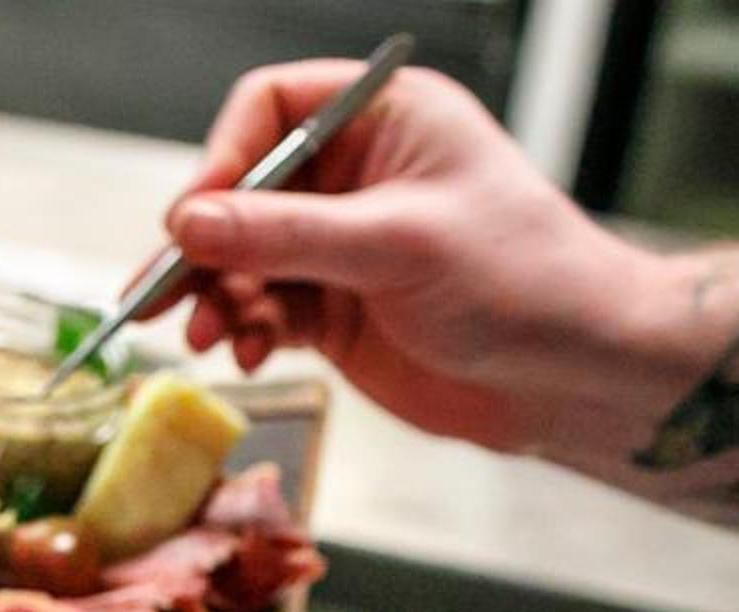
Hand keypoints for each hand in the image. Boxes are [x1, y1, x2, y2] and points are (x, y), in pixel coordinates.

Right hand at [141, 62, 653, 454]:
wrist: (573, 376)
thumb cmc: (525, 281)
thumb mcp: (398, 245)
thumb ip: (286, 234)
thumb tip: (190, 224)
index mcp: (385, 121)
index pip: (271, 108)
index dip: (223, 158)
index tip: (192, 219)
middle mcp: (356, 176)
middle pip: (240, 192)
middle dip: (204, 247)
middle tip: (165, 293)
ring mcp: (341, 245)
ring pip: (241, 259)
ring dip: (216, 299)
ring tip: (209, 337)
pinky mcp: (335, 308)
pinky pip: (262, 310)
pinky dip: (245, 333)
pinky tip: (251, 355)